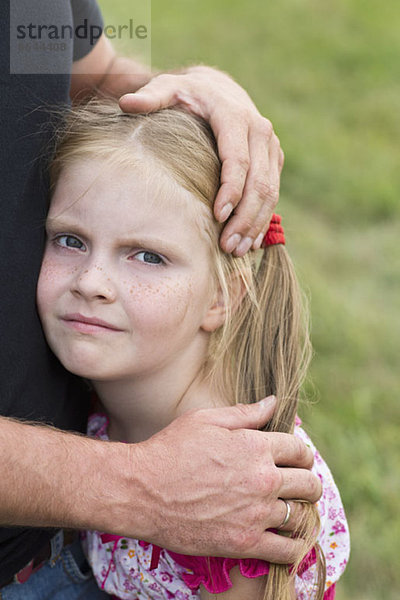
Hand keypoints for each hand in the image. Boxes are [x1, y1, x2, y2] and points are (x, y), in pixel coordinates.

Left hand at [119, 66, 283, 255]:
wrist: (219, 88)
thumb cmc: (188, 93)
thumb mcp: (169, 88)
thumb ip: (151, 96)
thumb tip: (126, 104)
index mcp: (236, 116)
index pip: (238, 160)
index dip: (231, 191)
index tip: (217, 216)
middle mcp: (260, 130)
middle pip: (260, 182)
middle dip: (245, 218)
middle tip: (228, 245)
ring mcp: (270, 147)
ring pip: (271, 191)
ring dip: (256, 223)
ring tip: (237, 250)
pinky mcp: (273, 159)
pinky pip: (273, 192)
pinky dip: (263, 218)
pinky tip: (250, 241)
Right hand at [126, 397, 320, 562]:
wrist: (142, 491)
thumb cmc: (171, 450)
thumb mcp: (205, 420)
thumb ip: (245, 412)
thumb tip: (274, 402)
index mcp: (256, 447)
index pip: (300, 450)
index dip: (302, 454)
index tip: (296, 460)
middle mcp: (263, 480)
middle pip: (309, 484)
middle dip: (307, 482)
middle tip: (297, 486)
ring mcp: (255, 513)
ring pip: (302, 516)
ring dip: (300, 512)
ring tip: (290, 511)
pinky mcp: (244, 542)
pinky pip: (288, 550)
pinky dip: (294, 546)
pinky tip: (286, 539)